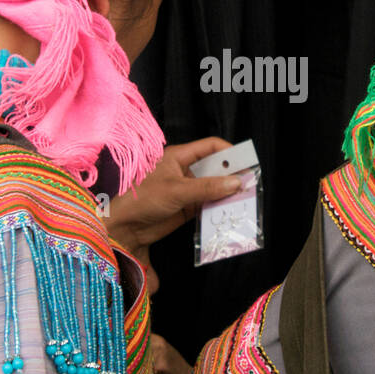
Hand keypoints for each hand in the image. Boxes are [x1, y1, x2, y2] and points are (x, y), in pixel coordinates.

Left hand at [103, 137, 241, 258]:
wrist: (124, 227)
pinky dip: (218, 208)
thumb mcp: (177, 190)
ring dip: (226, 194)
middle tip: (251, 184)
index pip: (210, 146)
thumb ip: (208, 187)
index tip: (246, 161)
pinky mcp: (186, 208)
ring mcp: (186, 190)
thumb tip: (236, 183)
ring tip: (245, 200)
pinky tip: (230, 212)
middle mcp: (184, 171)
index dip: (229, 151)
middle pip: (214, 168)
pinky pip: (207, 205)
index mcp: (179, 156)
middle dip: (231, 175)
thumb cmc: (143, 199)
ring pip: (213, 188)